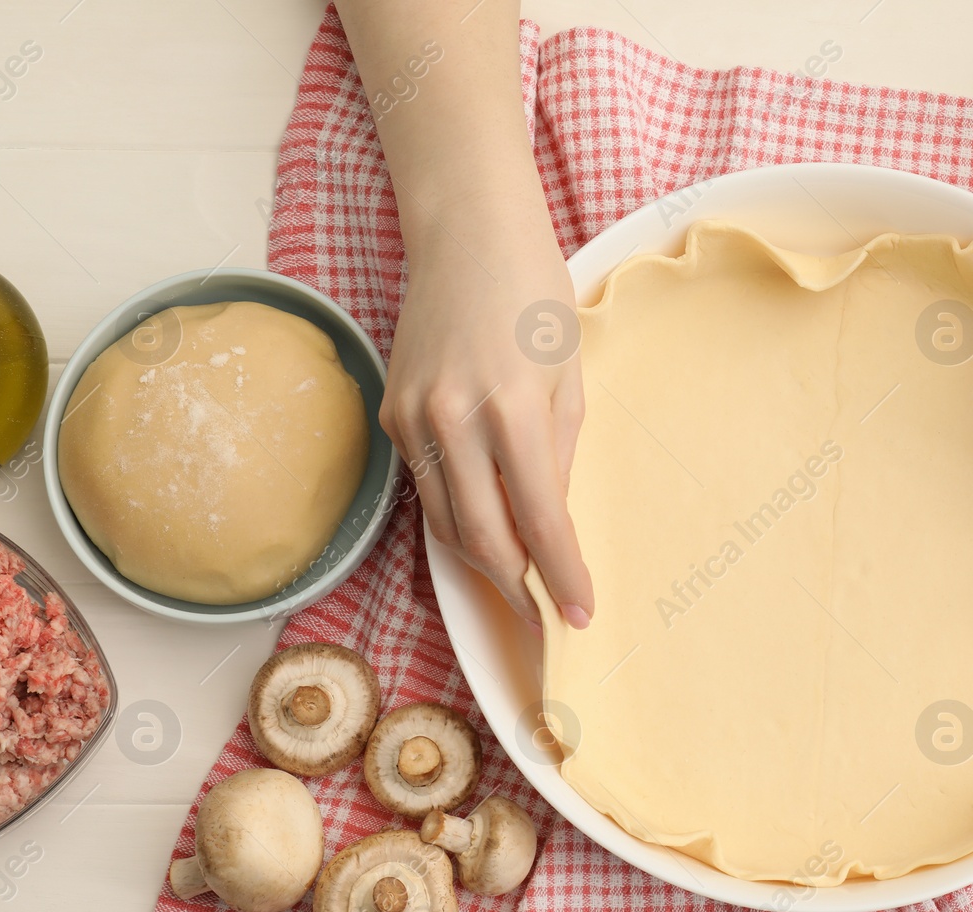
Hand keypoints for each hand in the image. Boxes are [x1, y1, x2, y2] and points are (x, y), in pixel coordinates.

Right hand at [380, 224, 592, 630]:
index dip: (561, 577)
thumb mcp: (569, 376)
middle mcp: (453, 419)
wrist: (466, 231)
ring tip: (520, 586)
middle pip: (483, 539)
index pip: (540, 521)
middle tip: (545, 617)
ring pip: (445, 523)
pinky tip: (487, 527)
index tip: (579, 613)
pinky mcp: (393, 413)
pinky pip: (428, 486)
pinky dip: (457, 516)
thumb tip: (551, 523)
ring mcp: (413, 418)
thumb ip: (560, 456)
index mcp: (512, 408)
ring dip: (484, 563)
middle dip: (517, 589)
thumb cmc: (533, 292)